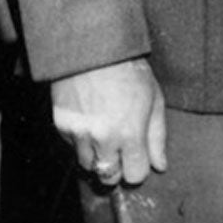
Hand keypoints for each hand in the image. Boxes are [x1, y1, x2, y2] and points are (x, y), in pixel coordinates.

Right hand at [52, 57, 166, 186]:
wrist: (92, 45)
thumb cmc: (128, 68)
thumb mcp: (153, 98)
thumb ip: (157, 136)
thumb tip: (160, 165)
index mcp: (130, 133)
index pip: (135, 176)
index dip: (137, 167)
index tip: (137, 156)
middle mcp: (103, 138)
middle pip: (109, 177)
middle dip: (116, 167)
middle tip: (118, 149)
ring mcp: (80, 132)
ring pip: (87, 165)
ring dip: (96, 155)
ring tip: (101, 133)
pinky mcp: (61, 124)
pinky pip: (71, 146)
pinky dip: (79, 140)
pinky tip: (87, 119)